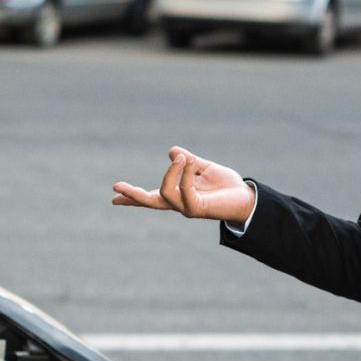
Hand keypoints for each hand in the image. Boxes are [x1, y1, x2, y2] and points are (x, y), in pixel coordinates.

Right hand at [112, 146, 254, 221]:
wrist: (247, 197)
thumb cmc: (226, 186)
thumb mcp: (203, 168)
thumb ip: (188, 162)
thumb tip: (173, 151)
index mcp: (177, 194)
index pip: (151, 196)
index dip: (133, 196)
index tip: (114, 197)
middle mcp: (179, 203)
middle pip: (150, 201)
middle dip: (132, 196)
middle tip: (116, 187)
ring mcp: (187, 208)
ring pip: (165, 193)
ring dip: (170, 172)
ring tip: (181, 157)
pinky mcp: (198, 208)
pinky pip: (184, 191)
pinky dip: (183, 175)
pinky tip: (188, 162)